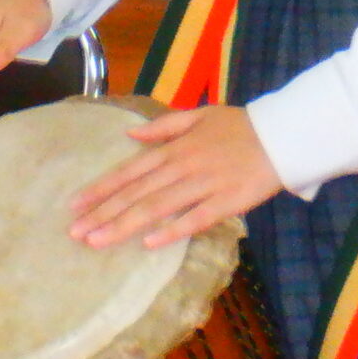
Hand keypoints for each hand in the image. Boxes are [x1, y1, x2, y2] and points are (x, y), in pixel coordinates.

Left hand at [70, 105, 282, 248]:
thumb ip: (164, 127)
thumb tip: (131, 134)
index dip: (101, 189)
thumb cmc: (239, 126)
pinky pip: (194, 219)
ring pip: (157, 208)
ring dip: (125, 225)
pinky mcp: (225, 202)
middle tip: (75, 233)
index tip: (75, 206)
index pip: (130, 171)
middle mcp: (183, 166)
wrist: (281, 135)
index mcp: (175, 147)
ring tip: (98, 241)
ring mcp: (203, 185)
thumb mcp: (199, 115)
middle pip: (136, 194)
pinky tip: (149, 243)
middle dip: (103, 214)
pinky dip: (171, 230)